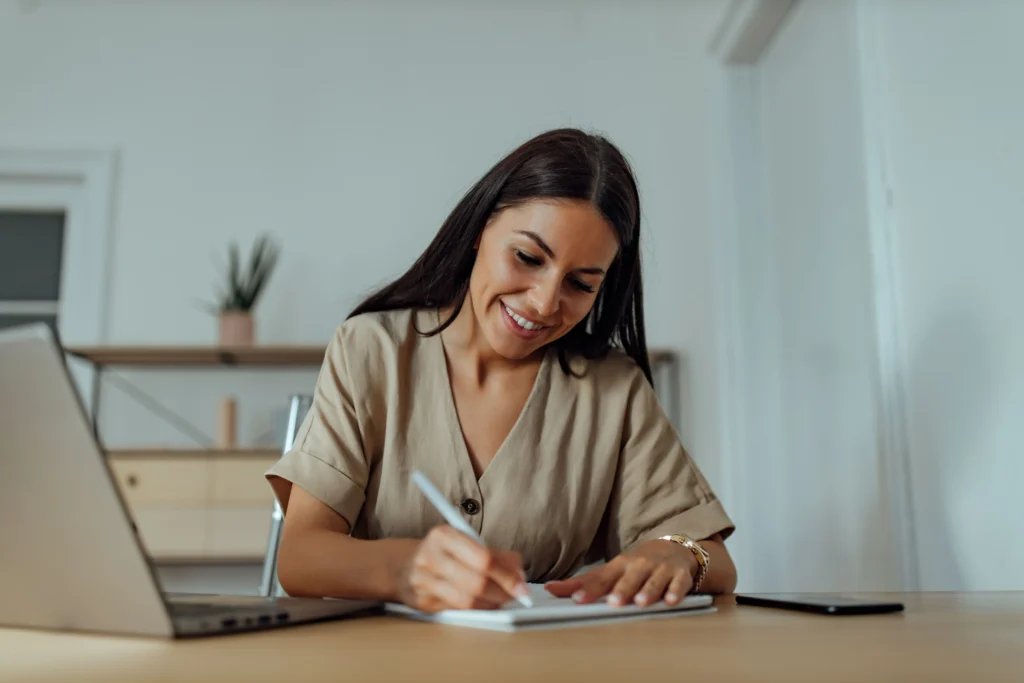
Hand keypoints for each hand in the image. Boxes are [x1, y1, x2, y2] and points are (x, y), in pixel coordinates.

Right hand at [396, 525, 530, 611]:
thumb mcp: (466, 542)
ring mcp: (423, 581)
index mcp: (443, 535)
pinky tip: (484, 604)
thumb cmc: (444, 553)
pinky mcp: (422, 602)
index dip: (507, 575)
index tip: (522, 586)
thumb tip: (520, 574)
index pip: (483, 558)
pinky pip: (457, 610)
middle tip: (516, 595)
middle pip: (476, 582)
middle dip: (502, 592)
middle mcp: (430, 556)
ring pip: (467, 601)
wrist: (405, 565)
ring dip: (491, 603)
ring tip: (501, 600)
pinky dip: (477, 609)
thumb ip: (495, 555)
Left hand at [545, 539, 696, 606]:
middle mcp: (639, 566)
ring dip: (647, 590)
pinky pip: (679, 583)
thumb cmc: (637, 565)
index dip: (589, 589)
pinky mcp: (679, 575)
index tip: (577, 599)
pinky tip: (670, 600)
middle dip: (621, 589)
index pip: (602, 578)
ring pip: (653, 581)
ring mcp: (660, 569)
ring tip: (640, 602)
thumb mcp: (612, 571)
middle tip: (613, 602)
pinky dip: (675, 591)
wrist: (674, 550)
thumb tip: (550, 589)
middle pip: (629, 578)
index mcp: (620, 566)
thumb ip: (584, 583)